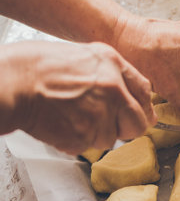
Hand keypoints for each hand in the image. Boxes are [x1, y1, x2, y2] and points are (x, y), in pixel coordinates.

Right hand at [1, 41, 154, 154]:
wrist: (11, 83)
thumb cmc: (36, 66)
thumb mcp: (82, 55)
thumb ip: (110, 74)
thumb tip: (127, 93)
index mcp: (113, 65)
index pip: (144, 91)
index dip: (143, 107)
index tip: (142, 115)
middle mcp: (114, 90)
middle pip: (137, 124)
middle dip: (125, 127)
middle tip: (107, 124)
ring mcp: (101, 115)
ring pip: (110, 138)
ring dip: (95, 133)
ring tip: (71, 116)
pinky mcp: (84, 136)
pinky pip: (87, 146)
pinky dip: (76, 140)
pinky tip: (61, 123)